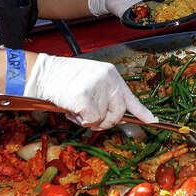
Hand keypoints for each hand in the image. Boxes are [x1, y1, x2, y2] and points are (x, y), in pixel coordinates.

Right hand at [25, 54, 156, 129]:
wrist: (42, 74)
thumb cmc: (64, 80)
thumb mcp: (92, 81)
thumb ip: (106, 96)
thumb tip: (116, 116)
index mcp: (111, 74)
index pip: (130, 97)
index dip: (142, 112)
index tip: (153, 120)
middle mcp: (108, 79)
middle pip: (119, 113)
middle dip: (106, 121)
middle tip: (90, 118)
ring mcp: (97, 88)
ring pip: (103, 119)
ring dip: (89, 120)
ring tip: (76, 107)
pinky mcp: (85, 98)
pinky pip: (91, 121)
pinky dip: (81, 121)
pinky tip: (72, 110)